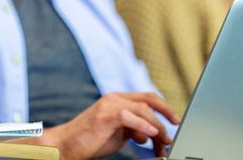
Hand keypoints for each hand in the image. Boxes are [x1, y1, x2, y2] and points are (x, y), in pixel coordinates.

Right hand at [36, 92, 177, 158]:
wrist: (66, 144)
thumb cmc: (90, 140)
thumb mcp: (116, 133)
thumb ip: (132, 128)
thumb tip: (150, 134)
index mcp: (117, 100)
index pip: (146, 97)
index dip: (163, 107)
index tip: (174, 120)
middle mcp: (114, 99)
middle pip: (148, 99)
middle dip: (166, 111)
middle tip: (176, 125)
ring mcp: (109, 106)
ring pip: (142, 109)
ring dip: (157, 126)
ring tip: (163, 141)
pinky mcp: (105, 116)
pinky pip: (129, 117)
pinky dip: (143, 125)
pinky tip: (151, 135)